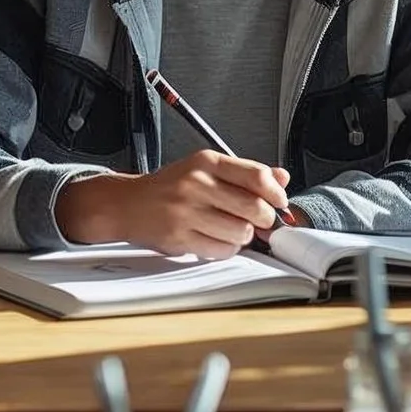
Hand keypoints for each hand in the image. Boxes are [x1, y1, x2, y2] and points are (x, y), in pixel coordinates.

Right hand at [55, 150, 291, 257]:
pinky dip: (226, 248)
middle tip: (256, 220)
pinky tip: (215, 239)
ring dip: (243, 236)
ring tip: (230, 229)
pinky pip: (222, 249)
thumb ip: (245, 173)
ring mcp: (186, 211)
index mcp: (207, 161)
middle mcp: (196, 183)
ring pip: (241, 232)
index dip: (276, 193)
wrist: (128, 204)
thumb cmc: (171, 187)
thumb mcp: (206, 169)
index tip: (280, 202)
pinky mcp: (179, 236)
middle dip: (262, 219)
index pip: (256, 176)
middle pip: (254, 207)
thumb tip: (282, 178)